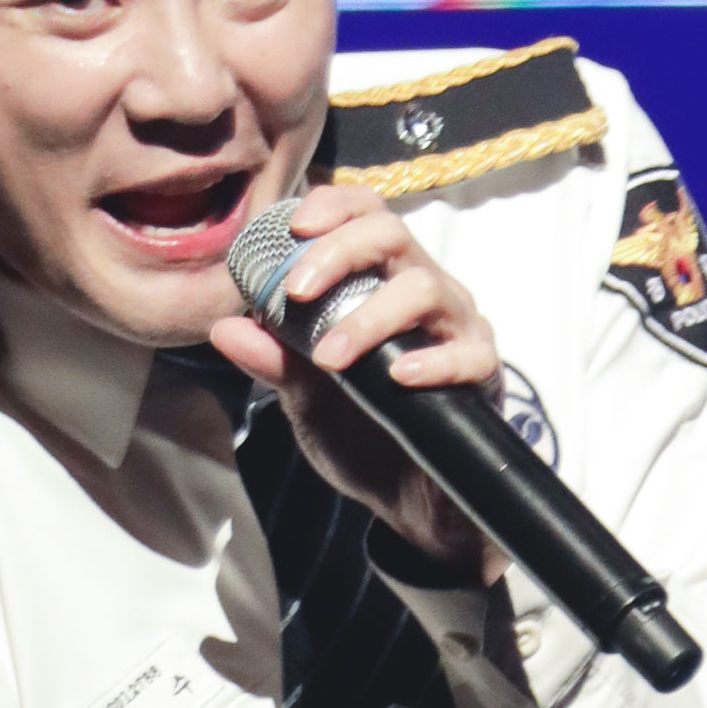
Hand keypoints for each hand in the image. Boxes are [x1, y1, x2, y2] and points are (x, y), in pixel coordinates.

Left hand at [209, 180, 500, 575]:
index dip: (333, 205)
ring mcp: (457, 327)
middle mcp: (422, 290)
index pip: (365, 214)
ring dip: (369, 318)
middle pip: (391, 233)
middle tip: (297, 292)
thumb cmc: (361, 431)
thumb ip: (273, 361)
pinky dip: (433, 362)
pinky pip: (468, 354)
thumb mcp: (306, 397)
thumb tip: (224, 329)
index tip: (294, 226)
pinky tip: (399, 378)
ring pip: (424, 288)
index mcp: (381, 280)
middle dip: (339, 252)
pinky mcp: (482, 374)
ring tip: (330, 358)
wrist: (406, 502)